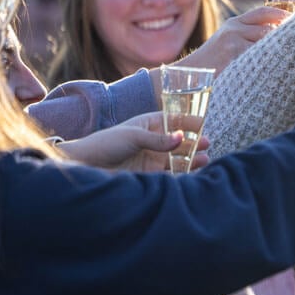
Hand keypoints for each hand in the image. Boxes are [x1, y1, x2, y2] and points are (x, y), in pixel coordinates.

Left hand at [57, 112, 209, 171]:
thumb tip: (181, 137)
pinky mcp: (148, 175)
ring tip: (204, 160)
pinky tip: (192, 173)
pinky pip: (169, 173)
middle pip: (177, 140)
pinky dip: (181, 173)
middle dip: (193, 141)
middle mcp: (151, 141)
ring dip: (190, 158)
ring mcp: (151, 158)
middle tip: (207, 143)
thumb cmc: (106, 144)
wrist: (87, 166)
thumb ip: (159, 139)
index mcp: (146, 124)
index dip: (187, 121)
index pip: (171, 120)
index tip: (202, 122)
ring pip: (176, 157)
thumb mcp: (134, 136)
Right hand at [171, 5, 287, 75]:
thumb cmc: (211, 64)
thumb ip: (246, 37)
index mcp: (234, 24)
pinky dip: (269, 65)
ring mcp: (233, 43)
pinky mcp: (233, 57)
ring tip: (293, 61)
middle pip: (269, 29)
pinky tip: (278, 71)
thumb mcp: (226, 43)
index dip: (281, 14)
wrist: (188, 75)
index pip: (263, 12)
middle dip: (285, 38)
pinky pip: (258, 59)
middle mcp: (234, 29)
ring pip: (266, 44)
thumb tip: (275, 38)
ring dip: (279, 53)